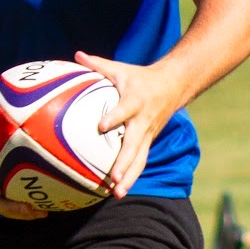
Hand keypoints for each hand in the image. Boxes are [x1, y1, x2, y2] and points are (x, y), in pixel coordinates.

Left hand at [73, 51, 186, 197]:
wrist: (173, 86)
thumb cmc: (139, 77)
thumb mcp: (120, 68)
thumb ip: (97, 64)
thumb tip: (76, 54)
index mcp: (135, 101)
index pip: (124, 110)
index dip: (114, 117)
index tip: (101, 126)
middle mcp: (143, 121)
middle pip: (134, 144)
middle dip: (124, 162)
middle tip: (112, 178)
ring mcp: (148, 134)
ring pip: (140, 159)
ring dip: (130, 177)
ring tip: (117, 194)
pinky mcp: (148, 142)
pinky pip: (140, 162)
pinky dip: (131, 177)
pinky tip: (118, 192)